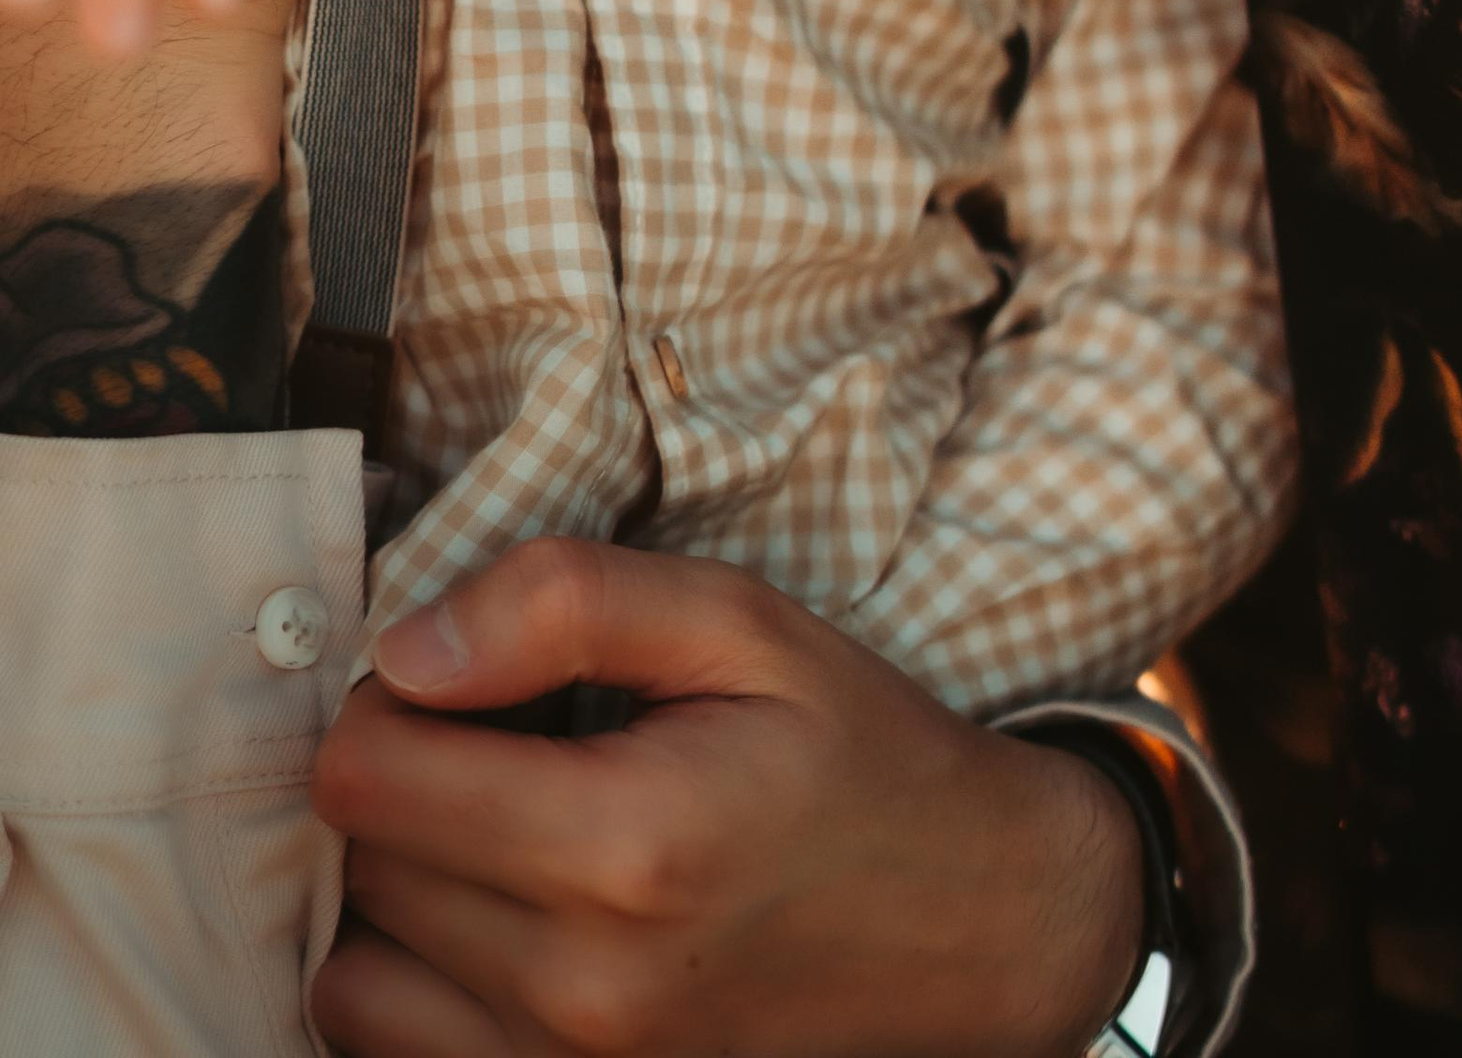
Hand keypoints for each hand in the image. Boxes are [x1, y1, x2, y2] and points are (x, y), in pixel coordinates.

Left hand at [310, 541, 1144, 1057]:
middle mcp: (581, 989)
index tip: (464, 678)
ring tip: (494, 836)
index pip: (363, 778)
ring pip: (355, 986)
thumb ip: (567, 601)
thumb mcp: (740, 623)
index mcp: (624, 844)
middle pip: (358, 875)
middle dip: (402, 790)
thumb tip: (404, 648)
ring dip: (397, 903)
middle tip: (500, 744)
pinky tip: (503, 919)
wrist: (974, 922)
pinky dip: (420, 991)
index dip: (390, 701)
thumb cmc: (856, 754)